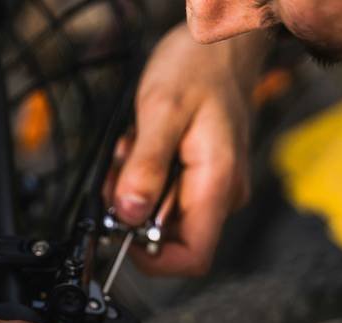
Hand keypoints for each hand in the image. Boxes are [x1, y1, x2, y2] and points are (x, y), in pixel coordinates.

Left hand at [106, 25, 266, 275]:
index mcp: (217, 184)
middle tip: (120, 169)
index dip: (154, 260)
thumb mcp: (161, 111)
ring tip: (133, 147)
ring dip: (136, 189)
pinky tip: (142, 146)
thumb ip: (145, 167)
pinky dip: (144, 177)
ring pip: (163, 215)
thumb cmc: (199, 67)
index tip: (122, 234)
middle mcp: (221, 194)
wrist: (221, 43)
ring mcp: (213, 187)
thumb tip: (129, 214)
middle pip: (172, 237)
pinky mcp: (201, 177)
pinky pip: (166, 194)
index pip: (194, 257)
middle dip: (135, 211)